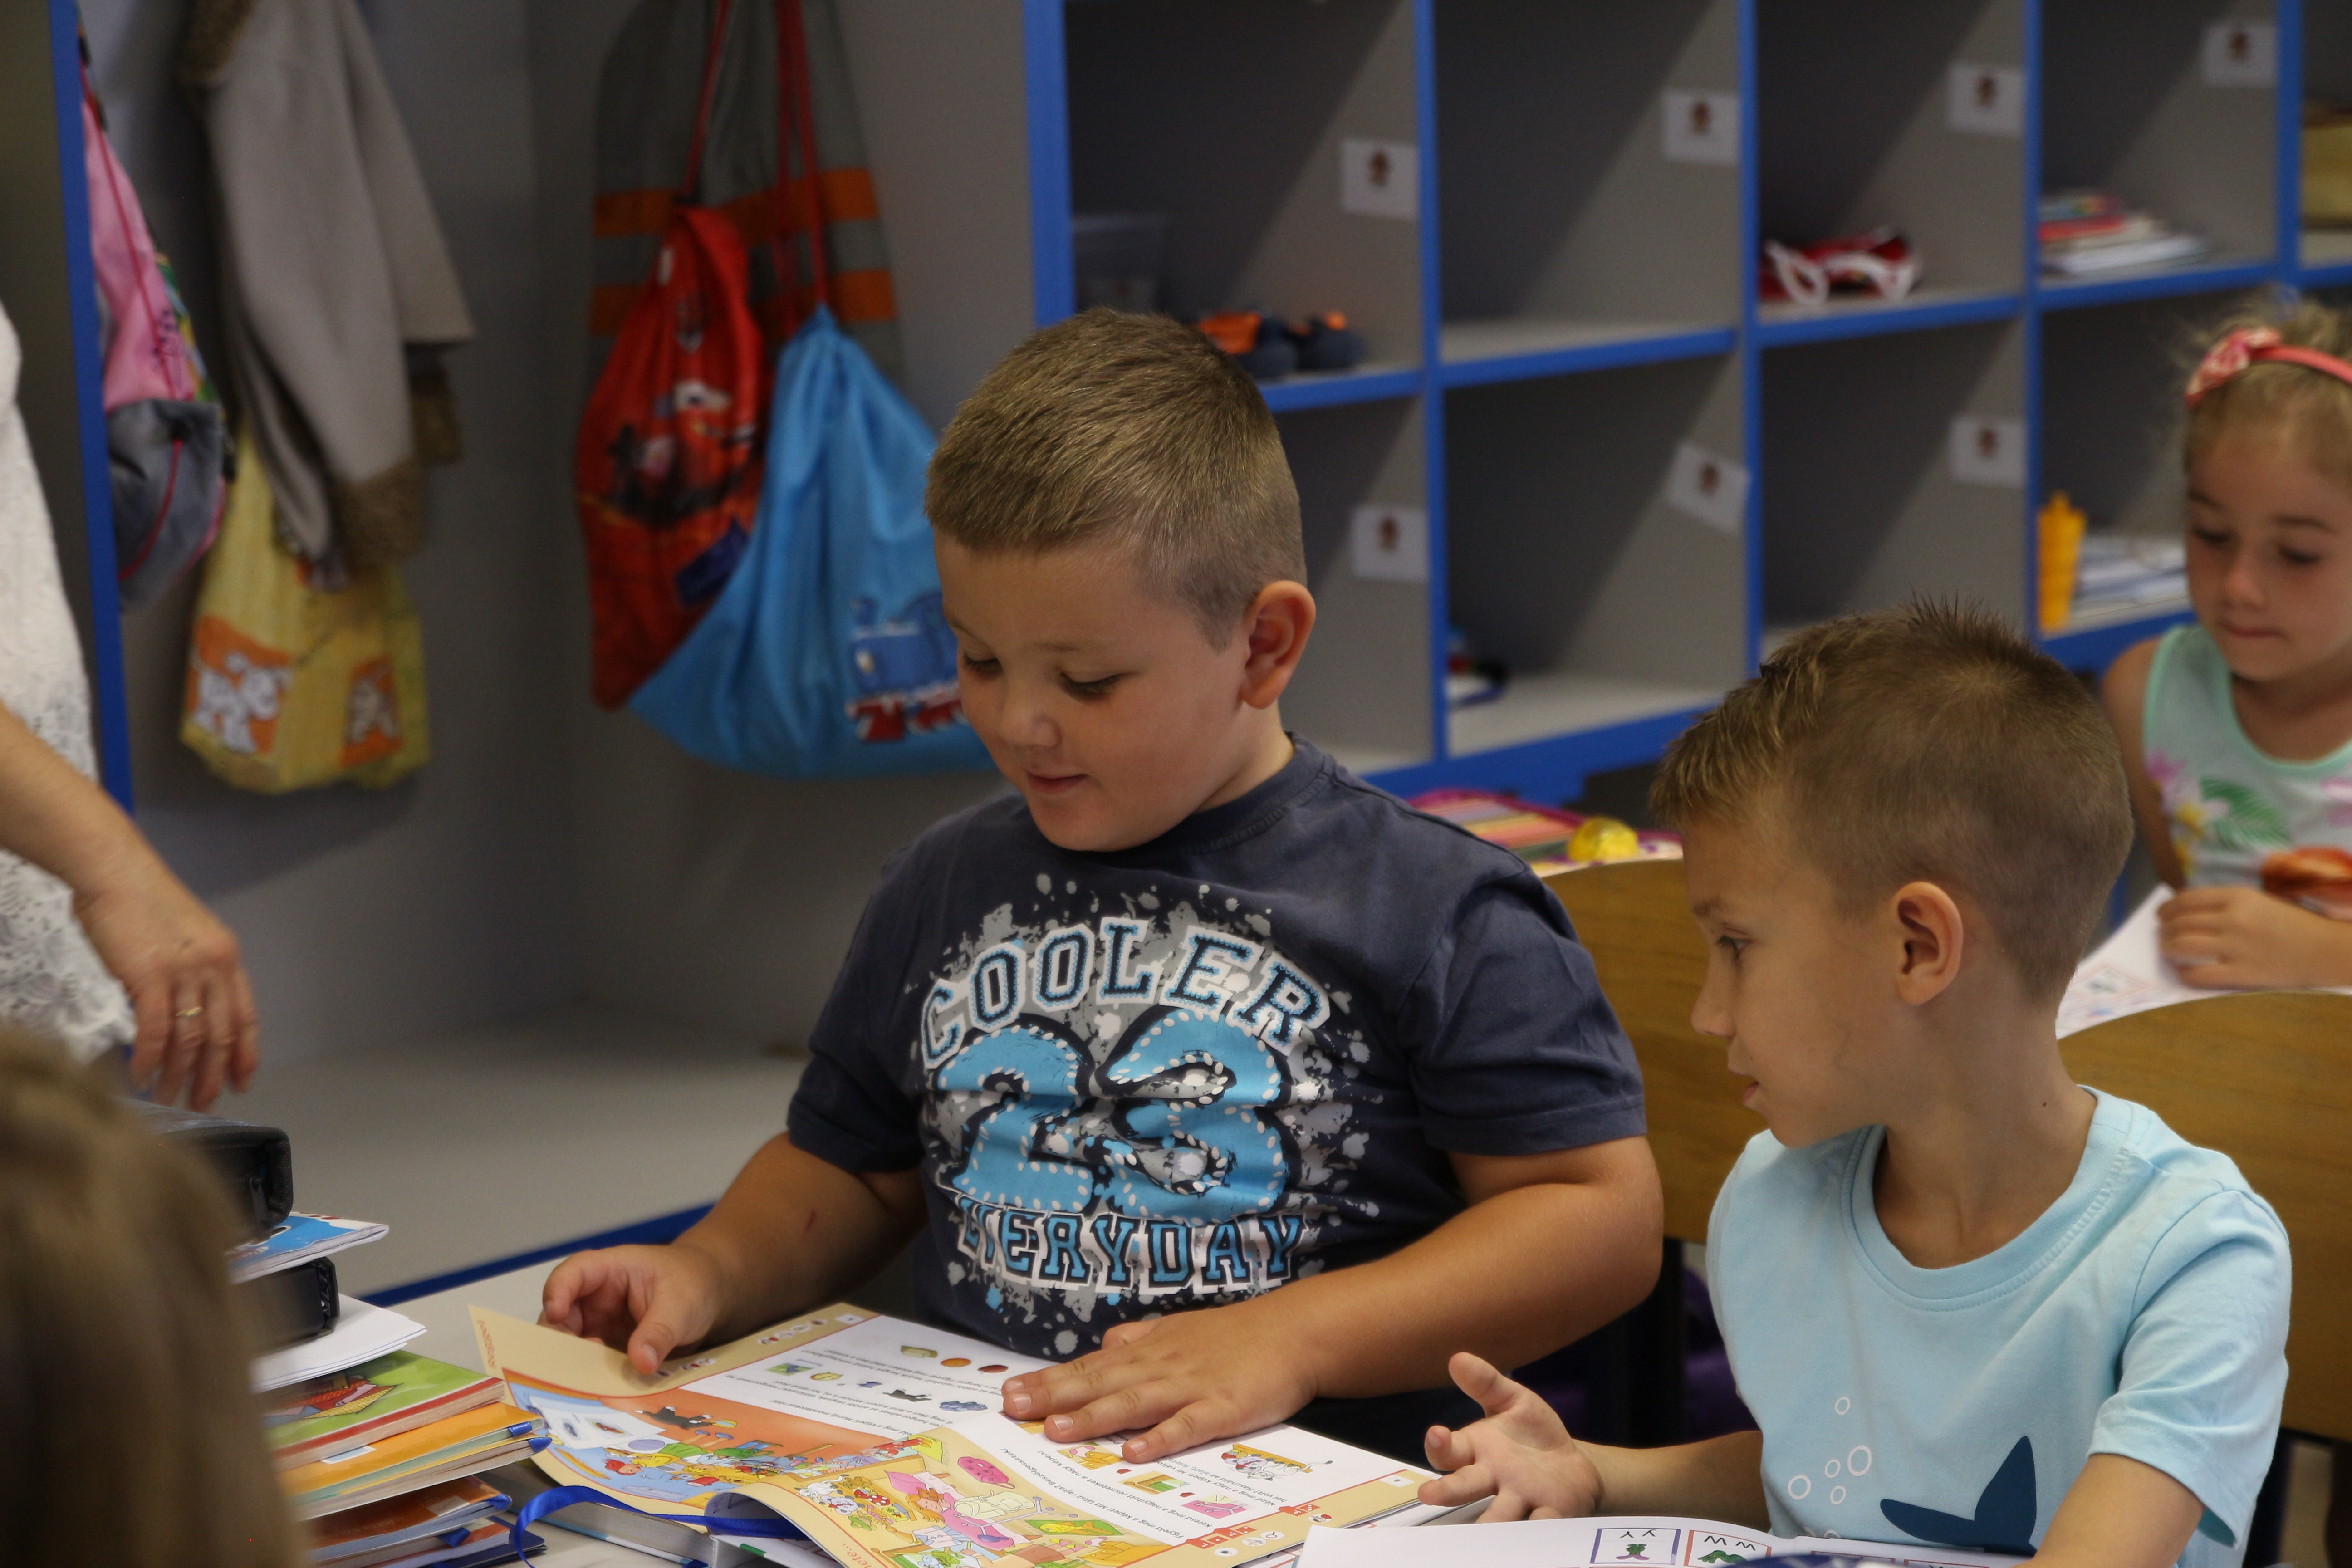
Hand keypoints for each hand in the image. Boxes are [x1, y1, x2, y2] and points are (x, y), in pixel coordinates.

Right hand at [74, 856, 257, 1109]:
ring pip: (189, 1038)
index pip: (246, 1016)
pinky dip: (149, 1058)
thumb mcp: (183, 939)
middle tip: (202, 1103)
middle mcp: (214, 968)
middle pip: (221, 1035)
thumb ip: (189, 975)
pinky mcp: (151, 976)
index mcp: (227, 959)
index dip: (246, 1053)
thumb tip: (177, 1014)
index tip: (243, 1082)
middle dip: (212, 1075)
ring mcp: (185, 972)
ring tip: (167, 1098)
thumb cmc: (143, 902)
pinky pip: (155, 1029)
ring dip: (178, 1074)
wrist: (117, 872)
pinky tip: (141, 1075)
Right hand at [541, 1242, 727, 1374]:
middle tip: (577, 1367)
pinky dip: (595, 1379)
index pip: (573, 1273)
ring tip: (594, 1384)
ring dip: (577, 1366)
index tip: (556, 1315)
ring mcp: (600, 1326)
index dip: (557, 1291)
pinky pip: (594, 1366)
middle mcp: (596, 1299)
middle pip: (561, 1317)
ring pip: (573, 1347)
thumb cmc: (693, 1285)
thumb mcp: (682, 1304)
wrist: (710, 1297)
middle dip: (562, 1342)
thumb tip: (641, 1364)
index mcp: (610, 1270)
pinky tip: (604, 1394)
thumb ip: (660, 1331)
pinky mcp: (609, 1351)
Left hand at [998, 1297, 1318, 1461]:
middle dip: (1055, 1396)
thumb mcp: (1179, 1329)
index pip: (1091, 1367)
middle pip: (1102, 1383)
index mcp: (1150, 1350)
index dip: (1050, 1380)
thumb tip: (1103, 1347)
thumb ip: (1140, 1340)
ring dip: (1094, 1416)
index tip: (1011, 1392)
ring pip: (1135, 1403)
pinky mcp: (1224, 1408)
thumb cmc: (1235, 1334)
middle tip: (1014, 1408)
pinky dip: (1161, 1438)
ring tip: (1056, 1429)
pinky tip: (1135, 1451)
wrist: (1293, 1331)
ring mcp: (1192, 1387)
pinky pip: (1188, 1425)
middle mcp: (1162, 1366)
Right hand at [1417, 1352, 1600, 1520]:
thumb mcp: (1513, 1400)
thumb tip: (1458, 1358)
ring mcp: (1519, 1499)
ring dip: (1490, 1521)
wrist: (1572, 1465)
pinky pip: (1541, 1522)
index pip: (1449, 1451)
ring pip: (1499, 1514)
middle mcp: (1492, 1479)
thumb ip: (1486, 1383)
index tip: (1436, 1434)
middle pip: (1464, 1486)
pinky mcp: (1548, 1513)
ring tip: (1483, 1529)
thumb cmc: (1532, 1433)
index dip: (1439, 1445)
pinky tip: (1539, 1526)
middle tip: (1430, 1494)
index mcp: (1477, 1450)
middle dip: (1448, 1490)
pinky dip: (1539, 1526)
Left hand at [2158, 885, 2351, 988]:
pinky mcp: (2241, 973)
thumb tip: (2189, 911)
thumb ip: (2226, 904)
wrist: (2326, 950)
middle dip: (2165, 930)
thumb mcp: (2260, 902)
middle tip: (2162, 935)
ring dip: (2167, 948)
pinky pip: (2199, 974)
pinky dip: (2184, 972)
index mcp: (2238, 897)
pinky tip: (2183, 971)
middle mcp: (2232, 919)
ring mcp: (2235, 947)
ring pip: (2182, 946)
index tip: (2161, 915)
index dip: (2167, 908)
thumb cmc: (2294, 924)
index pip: (2187, 899)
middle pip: (2180, 923)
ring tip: (2167, 951)